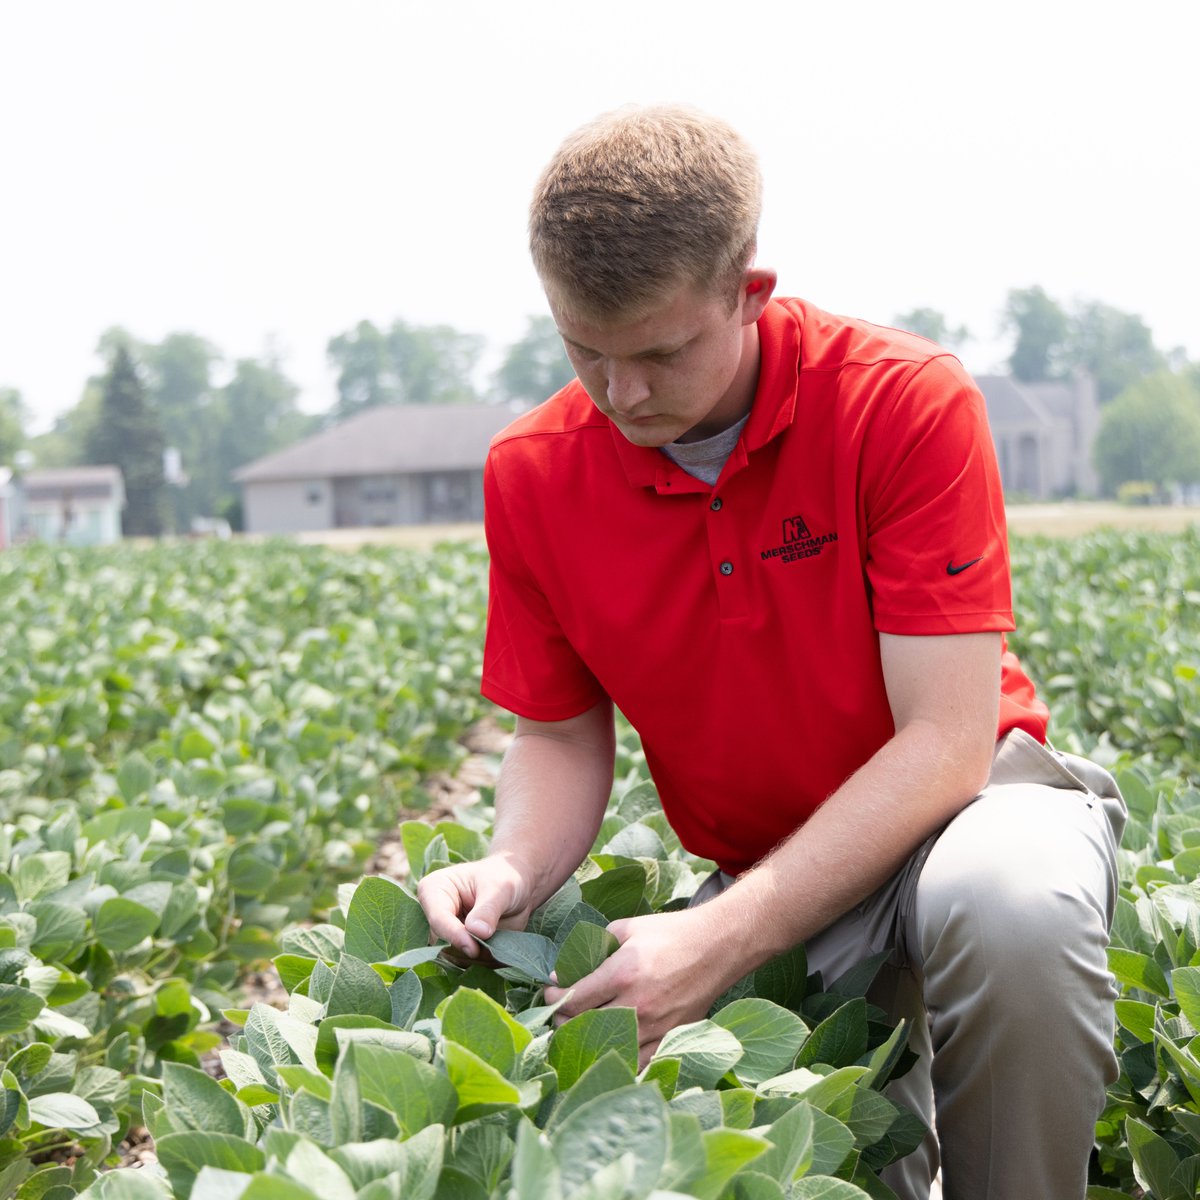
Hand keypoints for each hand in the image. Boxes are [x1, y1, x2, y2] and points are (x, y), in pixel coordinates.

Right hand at [416, 854, 535, 958]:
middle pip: (442, 944)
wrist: (519, 886)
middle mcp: (435, 915)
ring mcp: (447, 934)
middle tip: (493, 945)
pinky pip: (468, 964)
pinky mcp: (460, 948)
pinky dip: (485, 962)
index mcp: (434, 890)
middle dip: (468, 950)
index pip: (437, 919)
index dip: (454, 935)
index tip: (473, 948)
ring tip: (500, 939)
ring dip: (479, 957)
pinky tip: (500, 947)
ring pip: (455, 958)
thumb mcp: (500, 888)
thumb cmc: (505, 877)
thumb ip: (487, 910)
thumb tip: (477, 932)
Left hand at [543, 908, 732, 1067]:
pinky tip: (607, 1048)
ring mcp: (655, 1026)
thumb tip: (569, 966)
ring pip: (607, 1047)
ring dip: (586, 1040)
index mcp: (622, 974)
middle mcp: (636, 1004)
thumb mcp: (628, 927)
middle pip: (584, 1027)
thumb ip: (596, 944)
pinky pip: (636, 1061)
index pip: (574, 999)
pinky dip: (617, 1057)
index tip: (549, 992)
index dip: (553, 998)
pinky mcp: (670, 1038)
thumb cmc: (671, 933)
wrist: (717, 947)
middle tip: (559, 1012)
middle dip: (564, 1020)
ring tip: (578, 1030)